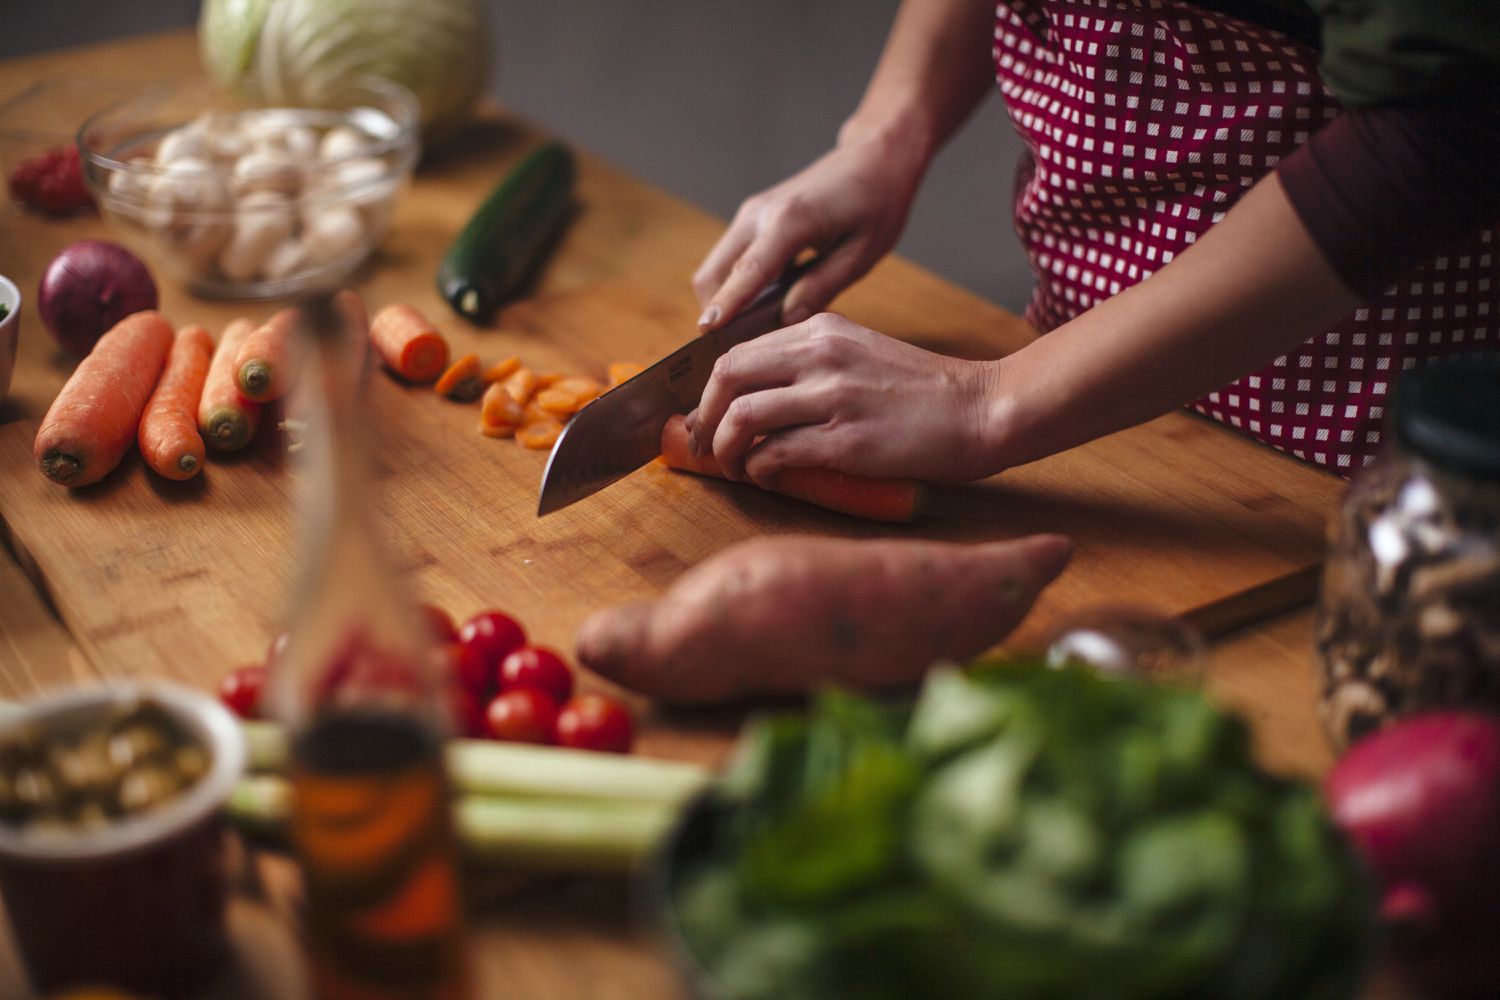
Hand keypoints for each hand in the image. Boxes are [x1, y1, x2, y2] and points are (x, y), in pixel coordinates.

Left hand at [684, 312, 1001, 483]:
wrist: (981, 409)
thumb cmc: (924, 393)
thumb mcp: (862, 353)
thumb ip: (814, 362)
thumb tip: (759, 397)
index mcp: (821, 330)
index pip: (736, 353)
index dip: (710, 392)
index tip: (707, 418)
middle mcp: (821, 354)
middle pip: (727, 378)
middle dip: (706, 418)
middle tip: (707, 447)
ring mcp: (833, 396)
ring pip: (743, 417)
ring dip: (727, 450)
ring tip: (736, 469)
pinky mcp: (847, 439)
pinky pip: (776, 453)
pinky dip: (760, 470)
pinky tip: (770, 477)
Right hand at [692, 128, 926, 330]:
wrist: (873, 158)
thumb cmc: (876, 203)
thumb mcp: (861, 254)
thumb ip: (821, 288)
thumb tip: (786, 321)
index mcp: (790, 221)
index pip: (747, 273)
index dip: (726, 306)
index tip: (706, 333)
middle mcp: (758, 214)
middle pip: (713, 274)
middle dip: (717, 313)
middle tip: (737, 351)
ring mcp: (751, 214)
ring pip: (716, 268)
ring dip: (724, 301)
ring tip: (751, 334)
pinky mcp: (753, 218)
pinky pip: (731, 260)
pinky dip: (735, 286)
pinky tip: (762, 308)